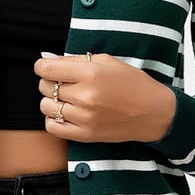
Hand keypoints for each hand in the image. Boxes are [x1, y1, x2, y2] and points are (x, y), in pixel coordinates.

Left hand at [33, 51, 176, 143]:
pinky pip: (52, 127)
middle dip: (49, 81)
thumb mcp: (108, 62)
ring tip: (66, 98)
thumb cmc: (132, 84)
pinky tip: (65, 113)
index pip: (47, 69)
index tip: (45, 67)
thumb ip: (75, 59)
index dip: (41, 66)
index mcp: (91, 73)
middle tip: (63, 81)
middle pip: (45, 87)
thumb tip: (46, 58)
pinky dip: (53, 119)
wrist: (152, 113)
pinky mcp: (85, 135)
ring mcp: (83, 117)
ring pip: (46, 107)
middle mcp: (85, 96)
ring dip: (51, 100)